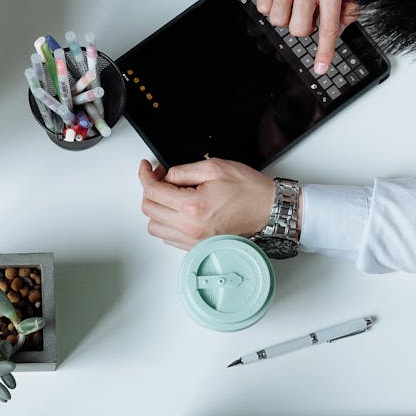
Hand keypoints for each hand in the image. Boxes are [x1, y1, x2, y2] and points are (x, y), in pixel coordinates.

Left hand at [138, 159, 275, 248]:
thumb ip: (183, 171)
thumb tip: (166, 176)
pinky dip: (166, 223)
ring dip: (156, 209)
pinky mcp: (197, 247)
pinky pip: (168, 238)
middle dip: (149, 189)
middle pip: (149, 210)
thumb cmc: (250, 191)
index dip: (145, 175)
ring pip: (155, 227)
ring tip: (169, 194)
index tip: (146, 167)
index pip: (152, 192)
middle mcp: (190, 228)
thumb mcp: (215, 168)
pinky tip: (176, 210)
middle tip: (160, 177)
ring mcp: (193, 241)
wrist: (269, 211)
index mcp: (192, 207)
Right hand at [257, 0, 357, 75]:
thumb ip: (349, 4)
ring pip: (278, 20)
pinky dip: (269, 5)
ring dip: (285, 17)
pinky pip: (262, 6)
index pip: (328, 27)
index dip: (325, 52)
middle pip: (299, 28)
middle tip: (306, 14)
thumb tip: (340, 30)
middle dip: (303, 27)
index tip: (321, 69)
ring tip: (292, 1)